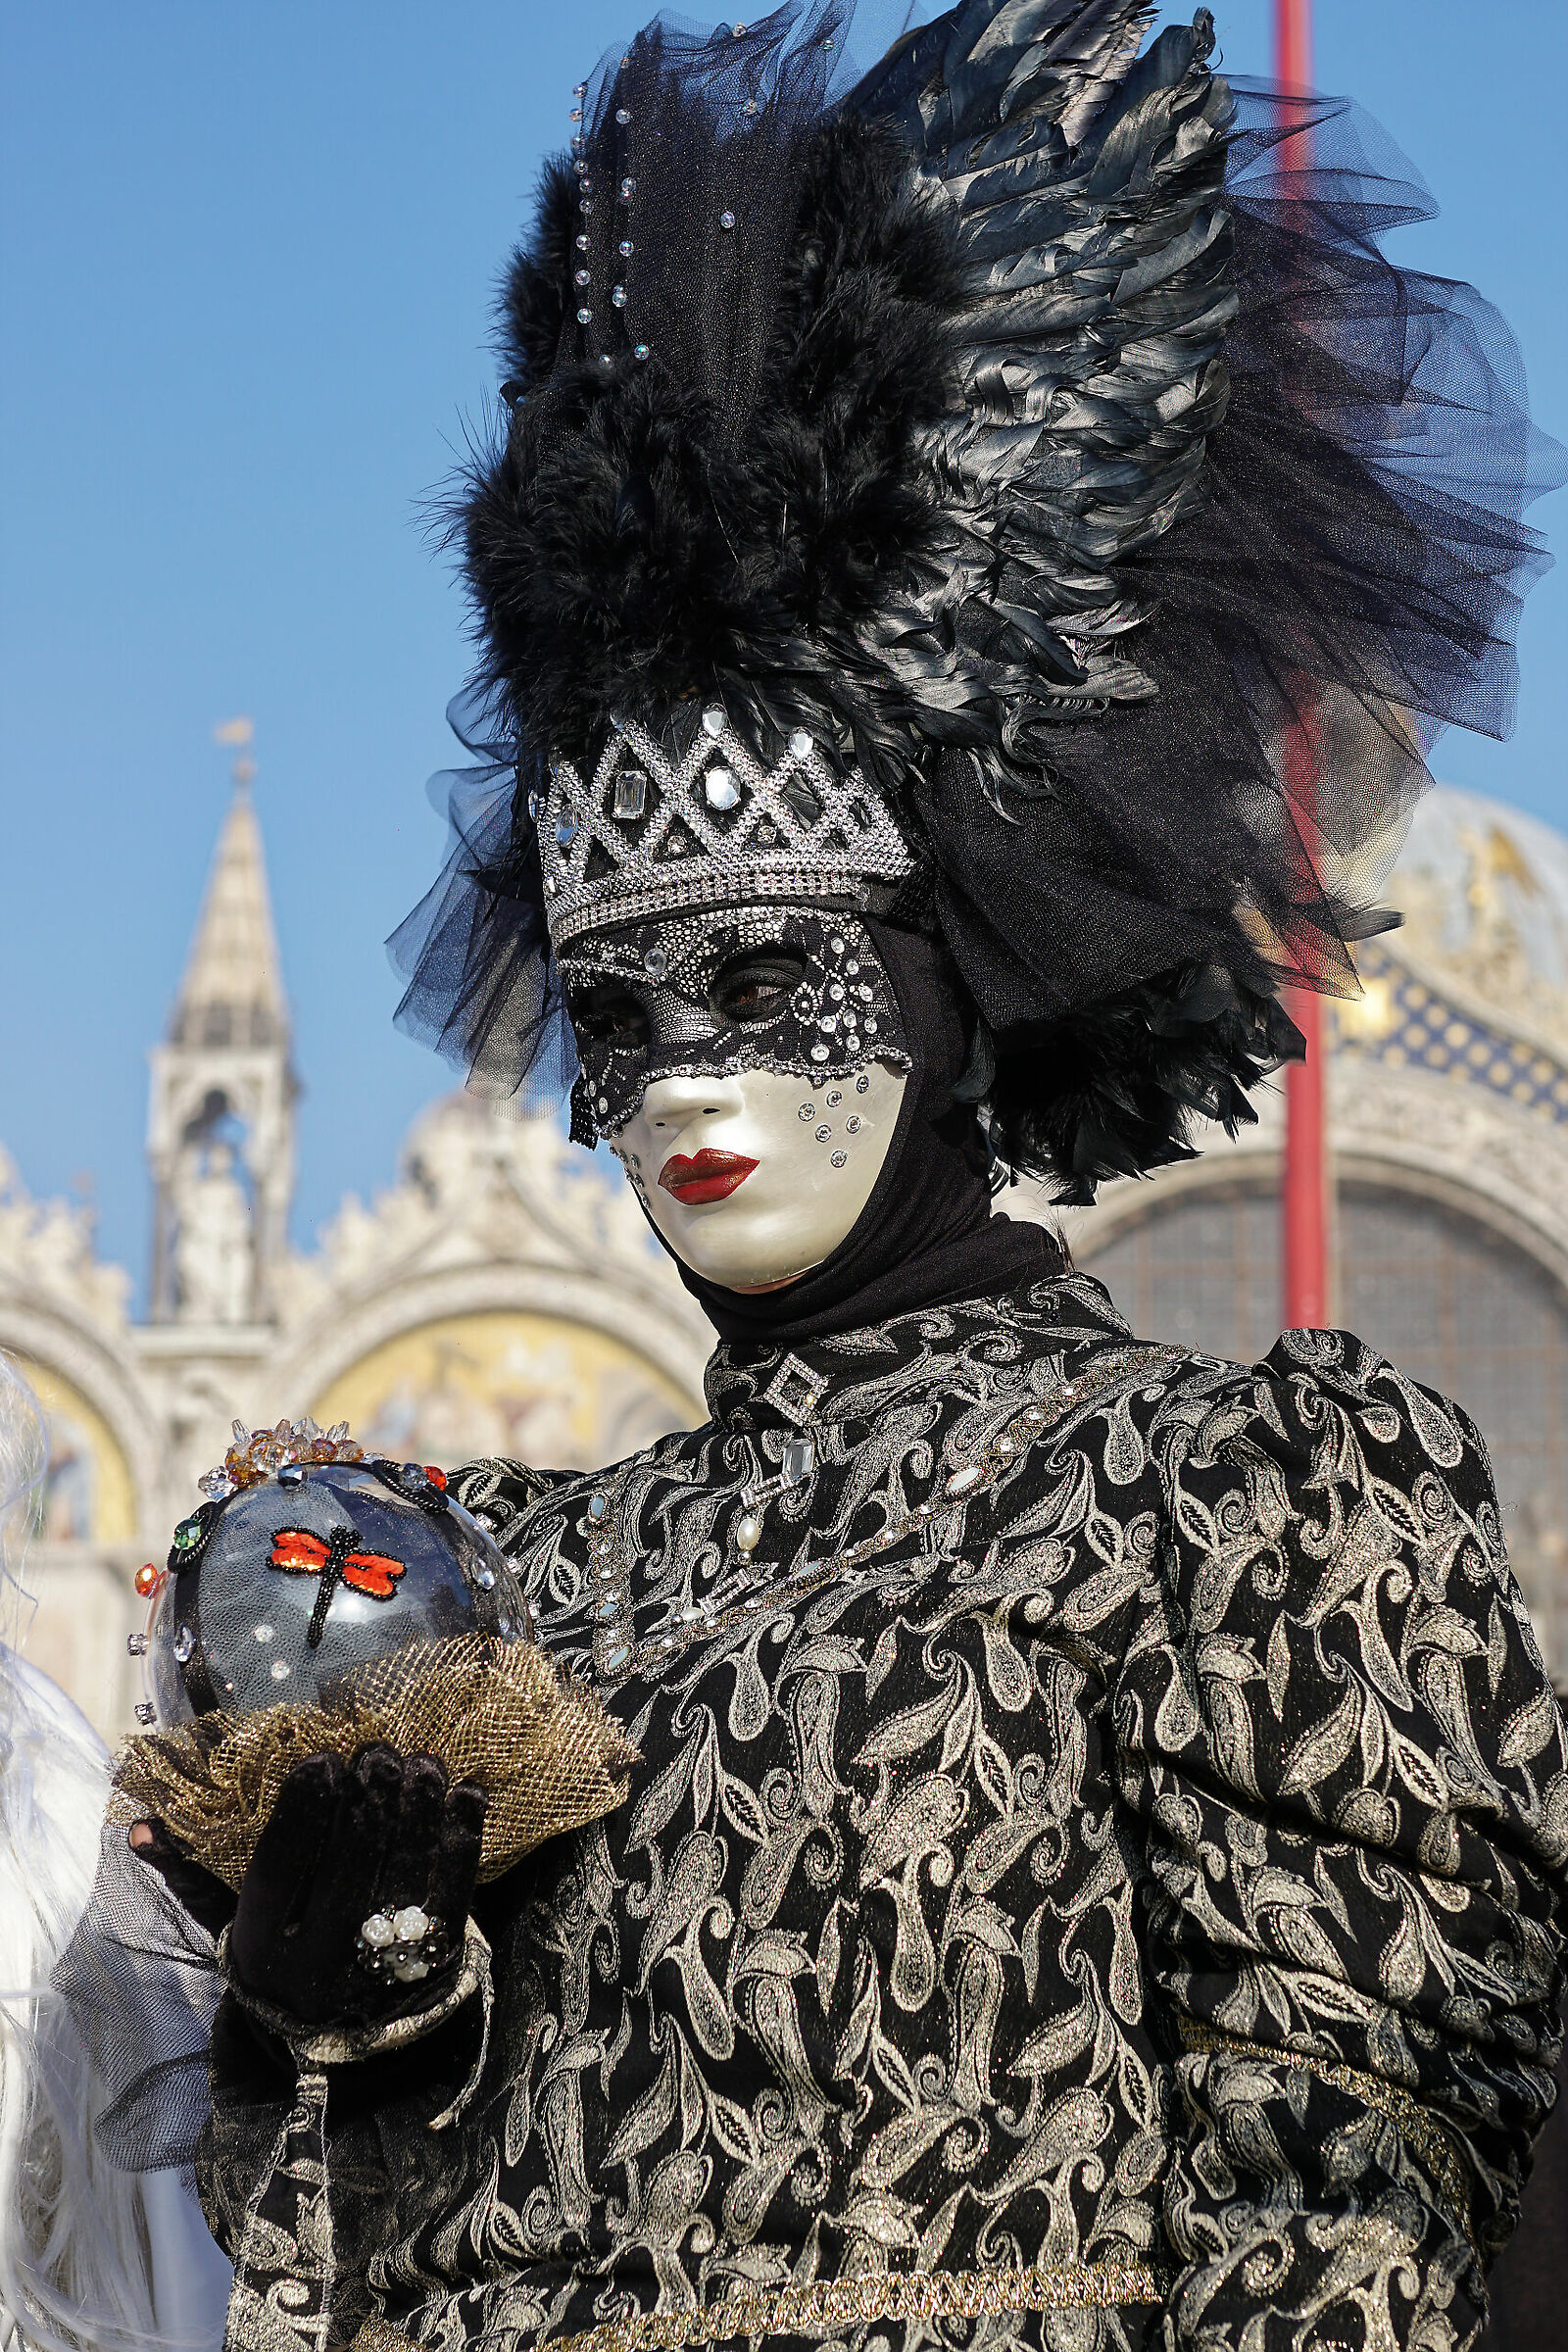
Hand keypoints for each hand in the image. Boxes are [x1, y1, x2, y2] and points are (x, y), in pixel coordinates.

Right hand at [135, 1743, 485, 2031]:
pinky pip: (452, 1896)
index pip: (280, 1872)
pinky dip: (461, 1842)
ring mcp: (380, 1968)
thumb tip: (142, 1827)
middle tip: (378, 1751)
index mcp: (263, 1947)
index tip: (320, 1759)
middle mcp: (320, 1963)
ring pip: (401, 1879)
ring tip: (421, 1762)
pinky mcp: (433, 1964)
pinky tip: (466, 1795)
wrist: (338, 2044)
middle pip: (348, 1870)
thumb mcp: (228, 1922)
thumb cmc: (278, 1952)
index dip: (301, 1813)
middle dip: (365, 1802)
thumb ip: (189, 1872)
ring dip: (416, 1813)